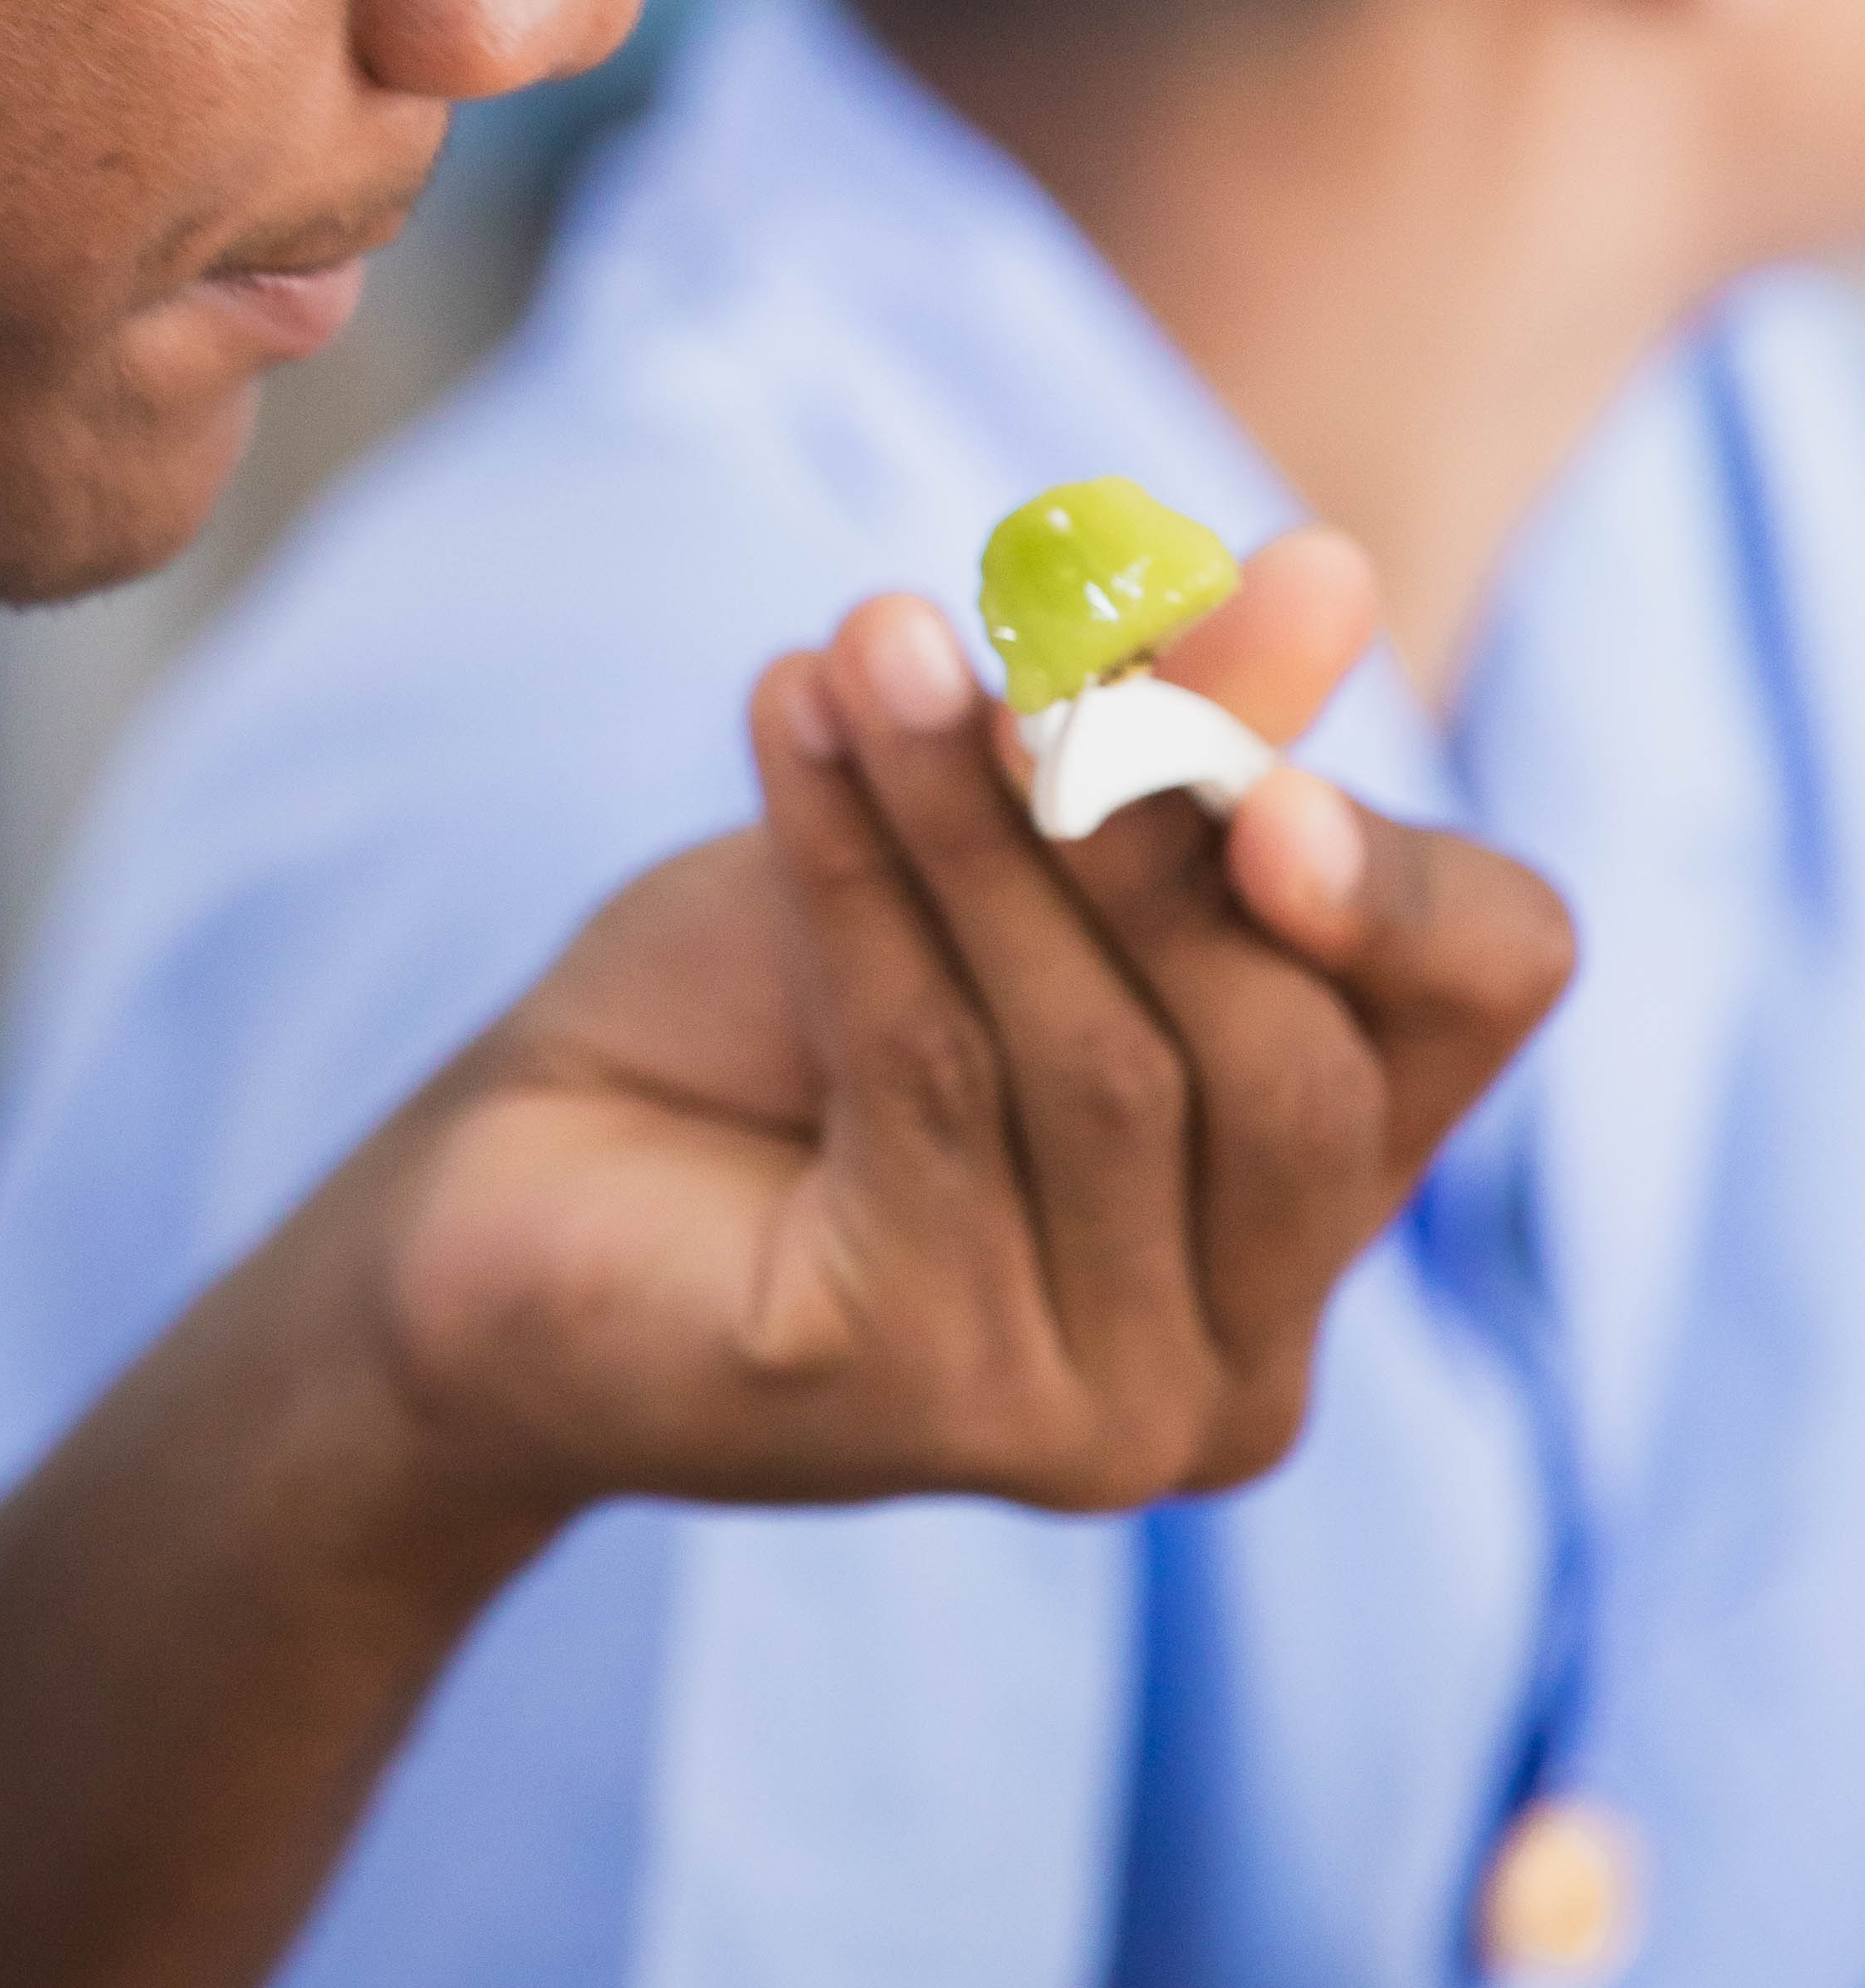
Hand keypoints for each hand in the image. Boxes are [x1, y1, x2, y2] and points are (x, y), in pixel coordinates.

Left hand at [361, 529, 1572, 1527]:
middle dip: (1136, 816)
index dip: (1393, 872)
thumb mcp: (982, 835)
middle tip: (989, 632)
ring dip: (969, 817)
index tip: (1257, 752)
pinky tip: (784, 716)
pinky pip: (927, 1092)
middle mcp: (1242, 1353)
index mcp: (1312, 1190)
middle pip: (1285, 1048)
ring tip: (861, 638)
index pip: (1482, 991)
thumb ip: (1157, 733)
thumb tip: (1326, 572)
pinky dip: (858, 879)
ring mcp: (1093, 1415)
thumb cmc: (769, 1008)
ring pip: (1098, 1064)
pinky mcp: (914, 1404)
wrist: (505, 1182)